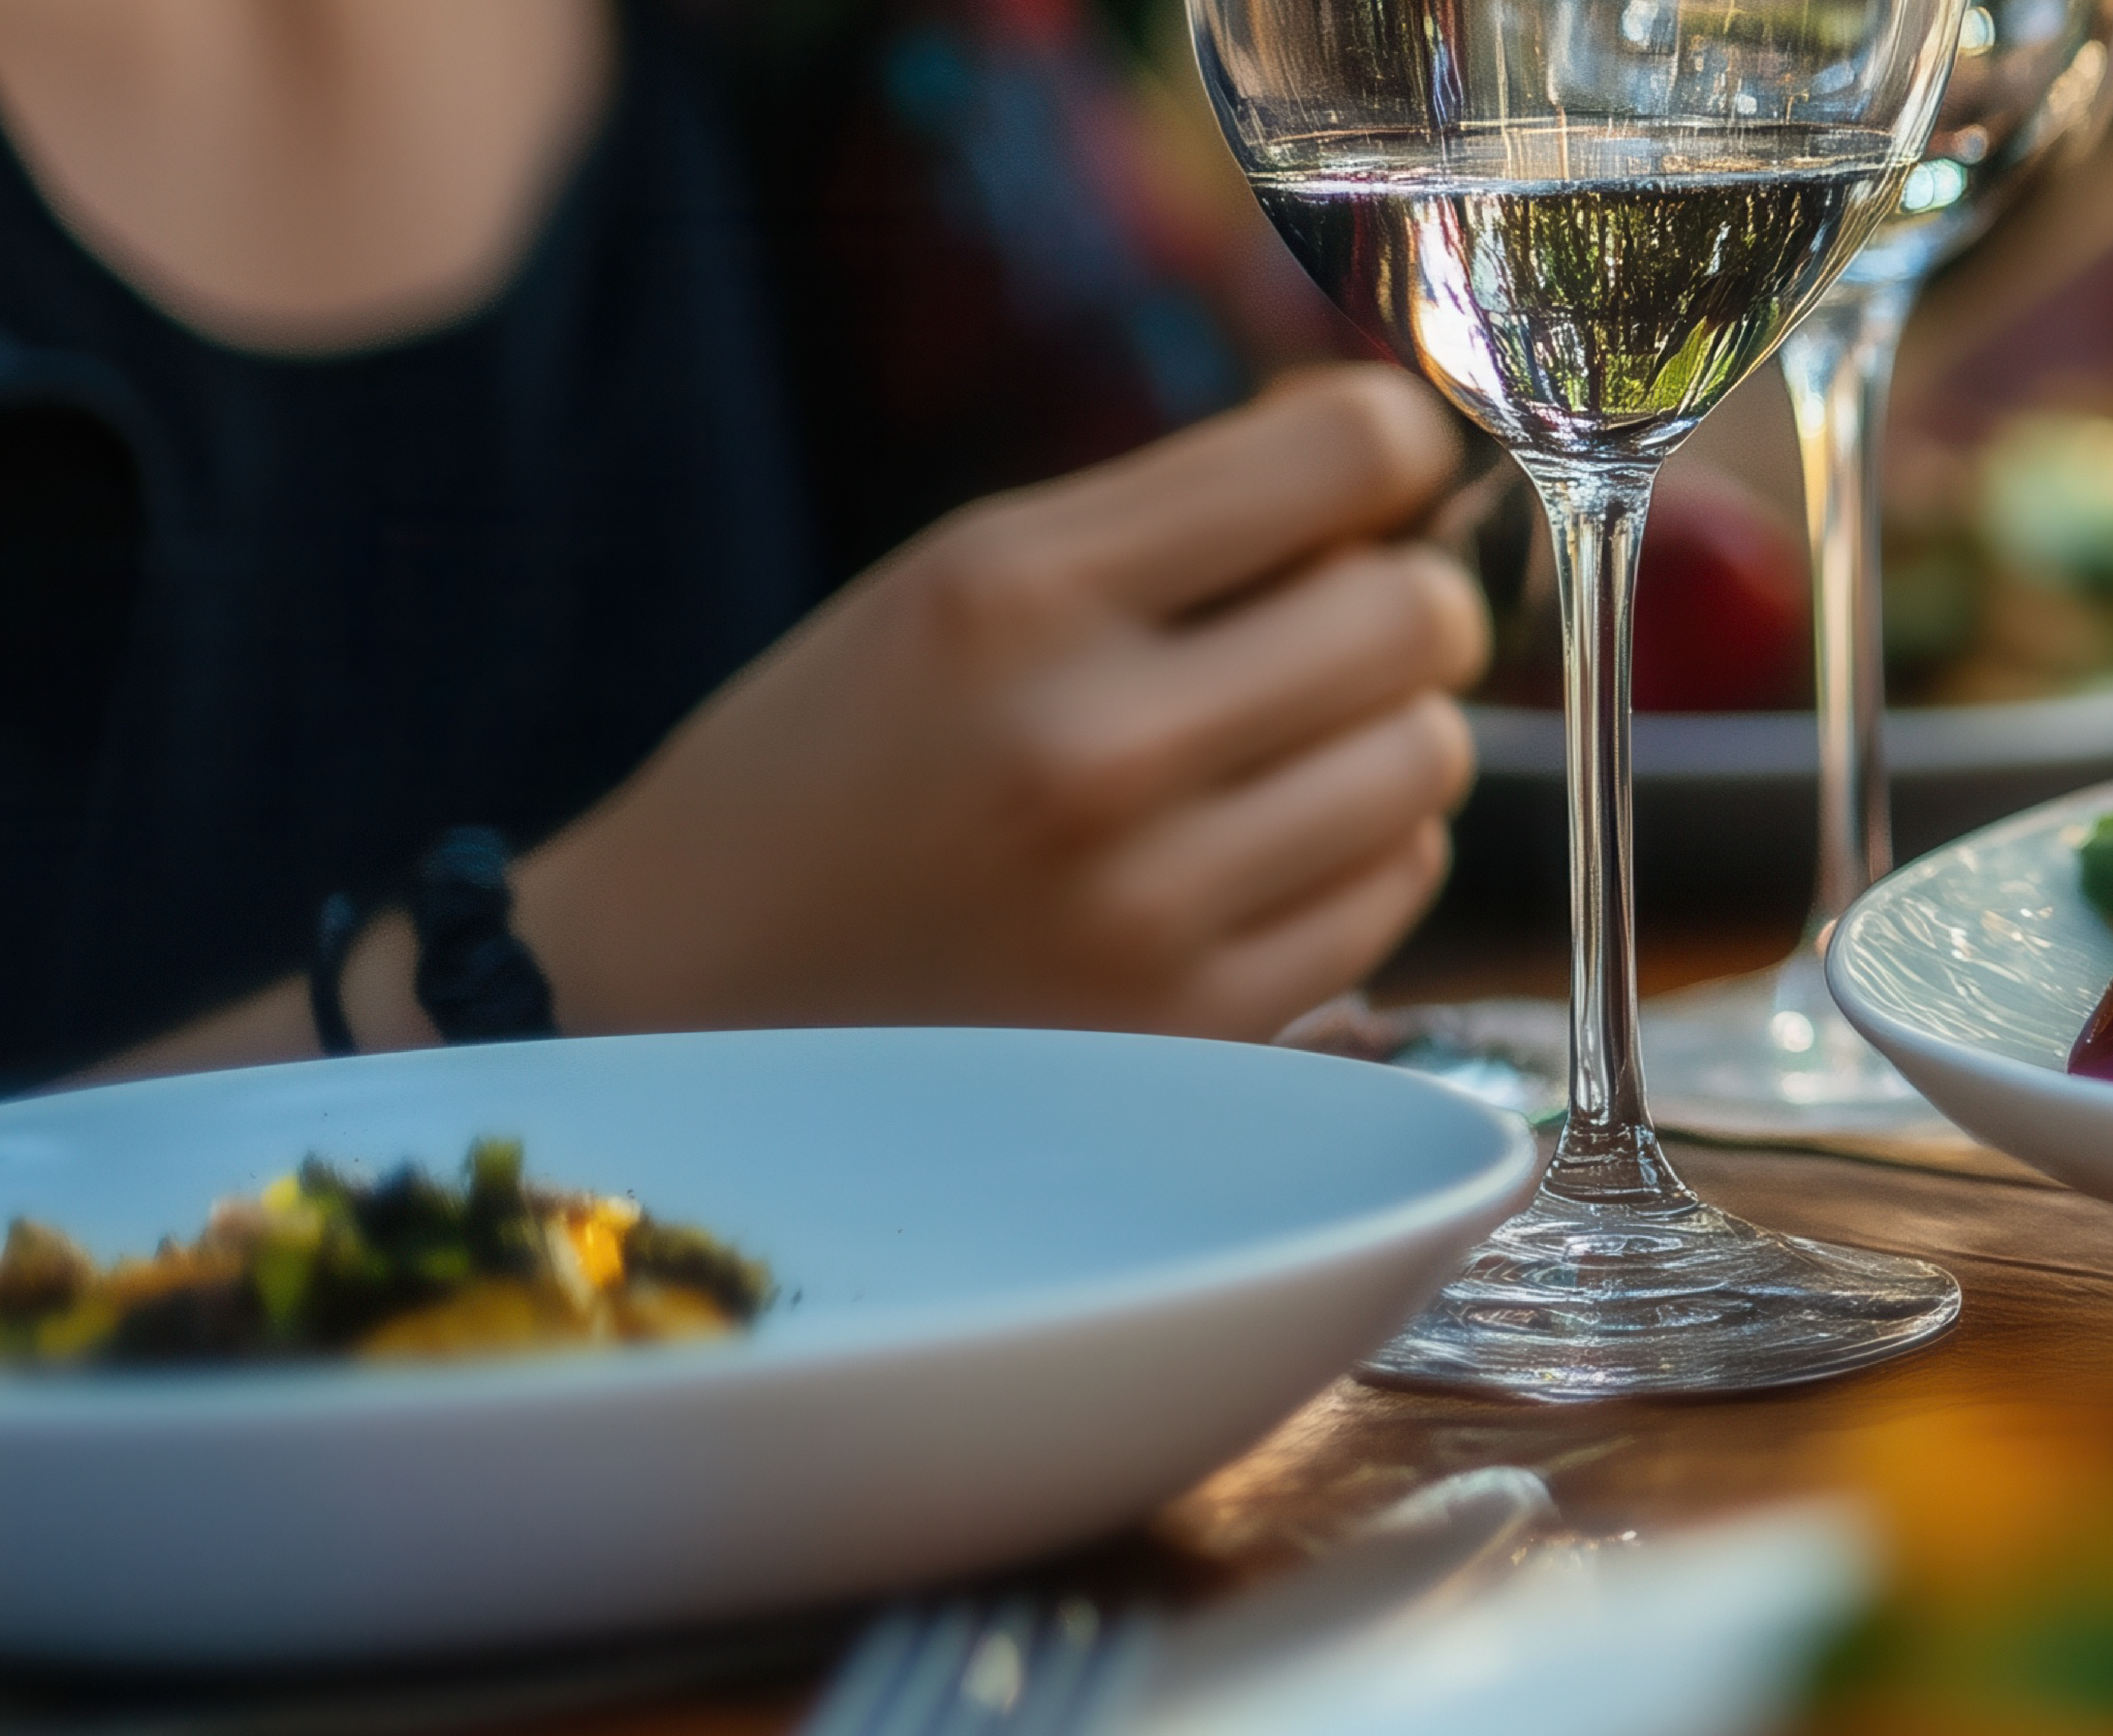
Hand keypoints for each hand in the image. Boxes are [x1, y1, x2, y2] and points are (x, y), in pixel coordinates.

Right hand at [513, 368, 1486, 1038]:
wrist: (683, 997)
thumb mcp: (963, 581)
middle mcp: (1088, 747)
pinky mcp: (1193, 1027)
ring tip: (1267, 751)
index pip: (1350, 454)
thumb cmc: (841, 762)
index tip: (1373, 476)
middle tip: (1324, 627)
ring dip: (1379, 737)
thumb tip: (1399, 451)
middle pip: (1423, 617)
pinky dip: (1356, 854)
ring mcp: (1146, 905)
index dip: (1394, 448)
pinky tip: (1253, 851)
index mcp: (1013, 593)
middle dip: (1398, 605)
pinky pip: (1392, 888)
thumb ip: (1185, 512)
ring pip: (1429, 760)